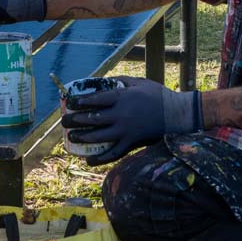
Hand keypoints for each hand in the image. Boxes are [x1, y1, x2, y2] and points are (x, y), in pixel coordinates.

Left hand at [61, 76, 202, 165]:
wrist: (177, 114)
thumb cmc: (158, 95)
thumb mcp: (139, 82)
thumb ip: (121, 80)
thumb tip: (104, 80)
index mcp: (122, 96)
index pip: (96, 99)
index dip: (80, 101)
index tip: (69, 103)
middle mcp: (121, 114)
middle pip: (93, 118)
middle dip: (76, 120)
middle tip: (64, 122)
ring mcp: (126, 130)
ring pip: (99, 136)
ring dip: (83, 137)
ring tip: (72, 137)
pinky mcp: (132, 142)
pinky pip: (114, 152)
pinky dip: (100, 158)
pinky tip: (89, 160)